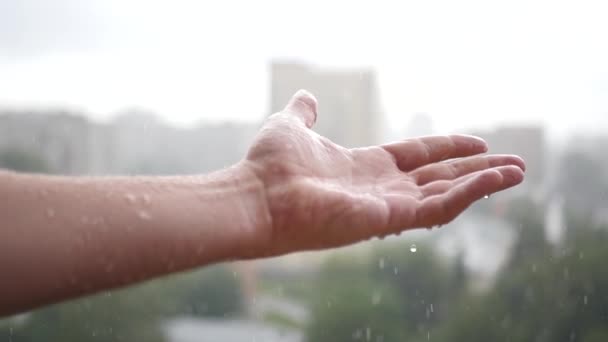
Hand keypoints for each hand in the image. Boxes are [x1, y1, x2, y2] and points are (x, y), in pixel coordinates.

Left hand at [244, 90, 524, 255]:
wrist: (255, 195)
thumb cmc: (269, 165)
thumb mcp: (292, 126)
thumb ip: (304, 113)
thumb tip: (307, 97)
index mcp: (364, 168)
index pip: (416, 158)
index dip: (447, 150)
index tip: (476, 142)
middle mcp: (379, 190)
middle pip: (439, 177)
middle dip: (477, 171)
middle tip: (515, 164)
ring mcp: (385, 207)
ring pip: (446, 195)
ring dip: (483, 184)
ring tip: (517, 171)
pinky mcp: (387, 219)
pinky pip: (437, 208)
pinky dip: (467, 194)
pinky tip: (493, 180)